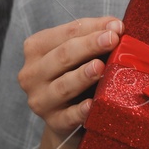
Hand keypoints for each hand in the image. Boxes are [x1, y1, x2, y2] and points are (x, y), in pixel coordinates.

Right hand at [17, 16, 122, 144]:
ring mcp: (40, 99)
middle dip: (89, 46)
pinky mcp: (53, 122)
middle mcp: (31, 73)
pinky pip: (68, 116)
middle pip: (62, 56)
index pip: (65, 33)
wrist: (65, 116)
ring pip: (63, 85)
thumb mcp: (78, 52)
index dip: (91, 27)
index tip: (116, 26)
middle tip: (112, 40)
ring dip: (82, 76)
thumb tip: (116, 26)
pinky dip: (80, 110)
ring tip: (100, 67)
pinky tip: (92, 104)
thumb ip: (93, 36)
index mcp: (35, 48)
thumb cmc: (74, 74)